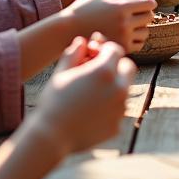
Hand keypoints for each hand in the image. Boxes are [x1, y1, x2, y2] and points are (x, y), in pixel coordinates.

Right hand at [37, 35, 134, 154]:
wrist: (51, 136)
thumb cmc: (53, 101)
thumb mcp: (61, 72)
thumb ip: (74, 54)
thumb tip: (81, 41)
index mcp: (105, 71)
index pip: (116, 50)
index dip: (104, 50)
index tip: (93, 55)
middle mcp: (118, 88)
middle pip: (128, 67)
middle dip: (116, 66)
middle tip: (99, 70)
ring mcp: (120, 109)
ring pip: (124, 90)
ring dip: (112, 87)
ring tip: (90, 93)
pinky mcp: (117, 125)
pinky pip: (117, 110)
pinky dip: (108, 108)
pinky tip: (90, 111)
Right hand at [63, 0, 155, 52]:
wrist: (67, 31)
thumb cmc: (84, 9)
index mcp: (121, 8)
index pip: (149, 3)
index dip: (148, 0)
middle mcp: (124, 24)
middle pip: (149, 17)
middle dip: (145, 11)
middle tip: (135, 10)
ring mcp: (122, 39)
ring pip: (145, 31)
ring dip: (141, 26)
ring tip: (129, 22)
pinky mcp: (119, 50)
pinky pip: (139, 44)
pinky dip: (136, 38)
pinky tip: (127, 33)